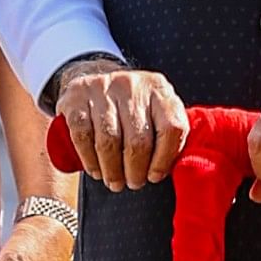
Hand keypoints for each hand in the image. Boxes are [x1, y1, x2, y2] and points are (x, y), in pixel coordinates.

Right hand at [55, 66, 189, 191]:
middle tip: (134, 183)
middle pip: (138, 139)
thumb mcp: (156, 111)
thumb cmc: (133, 107)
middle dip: (136, 170)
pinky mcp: (76, 96)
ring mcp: (103, 88)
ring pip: (109, 141)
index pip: (172, 128)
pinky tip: (95, 170)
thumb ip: (170, 134)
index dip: (165, 159)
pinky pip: (83, 135)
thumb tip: (184, 171)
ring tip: (115, 182)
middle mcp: (133, 85)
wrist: (96, 77)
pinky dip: (89, 159)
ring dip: (112, 170)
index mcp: (160, 90)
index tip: (155, 176)